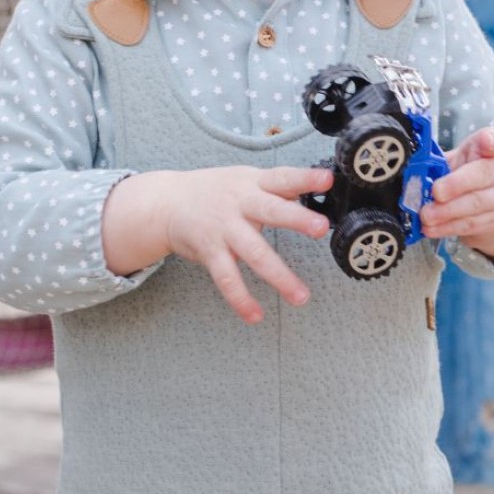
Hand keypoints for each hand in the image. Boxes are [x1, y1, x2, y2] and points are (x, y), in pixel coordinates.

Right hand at [104, 165, 332, 322]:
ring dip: (279, 276)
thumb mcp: (246, 180)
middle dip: (296, 218)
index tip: (327, 179)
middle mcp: (240, 203)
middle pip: (270, 210)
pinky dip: (241, 299)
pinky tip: (255, 315)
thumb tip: (315, 188)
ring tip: (300, 296)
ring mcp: (224, 228)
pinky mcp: (210, 251)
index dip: (305, 178)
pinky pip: (227, 278)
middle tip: (321, 227)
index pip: (282, 177)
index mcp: (253, 183)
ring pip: (254, 253)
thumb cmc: (215, 192)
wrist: (166, 202)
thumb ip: (277, 188)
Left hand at [421, 126, 493, 261]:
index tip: (485, 142)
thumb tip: (414, 172)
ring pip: (476, 205)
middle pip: (483, 175)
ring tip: (426, 215)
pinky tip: (432, 228)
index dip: (491, 141)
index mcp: (493, 150)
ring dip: (447, 212)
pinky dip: (447, 228)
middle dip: (456, 185)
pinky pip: (470, 225)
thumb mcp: (459, 161)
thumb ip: (441, 162)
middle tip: (436, 192)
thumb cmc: (470, 176)